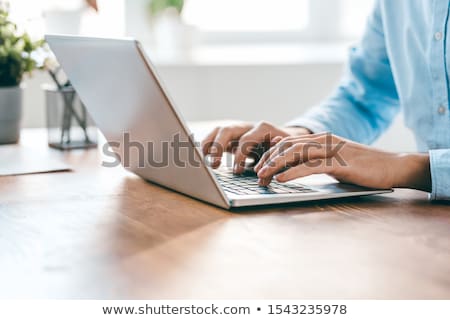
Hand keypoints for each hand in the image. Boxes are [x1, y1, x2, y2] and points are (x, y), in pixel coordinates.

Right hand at [201, 121, 310, 173]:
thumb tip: (266, 175)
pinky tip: (203, 157)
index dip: (240, 155)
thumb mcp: (283, 154)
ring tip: (202, 159)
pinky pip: (215, 137)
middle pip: (227, 130)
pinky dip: (208, 146)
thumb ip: (274, 163)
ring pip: (218, 130)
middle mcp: (247, 126)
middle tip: (214, 165)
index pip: (246, 139)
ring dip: (209, 144)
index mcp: (262, 129)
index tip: (237, 171)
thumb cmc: (283, 148)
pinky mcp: (231, 136)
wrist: (284, 138)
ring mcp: (238, 129)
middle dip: (218, 147)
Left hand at [254, 133, 430, 190]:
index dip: (270, 153)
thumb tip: (292, 162)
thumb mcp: (334, 160)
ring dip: (275, 165)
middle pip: (288, 145)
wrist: (393, 166)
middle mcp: (324, 141)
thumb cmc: (363, 166)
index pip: (288, 142)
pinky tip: (281, 179)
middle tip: (255, 172)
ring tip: (261, 175)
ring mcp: (333, 150)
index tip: (258, 165)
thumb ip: (315, 159)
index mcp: (322, 139)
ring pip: (296, 153)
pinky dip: (292, 172)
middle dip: (268, 158)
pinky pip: (311, 166)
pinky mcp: (340, 163)